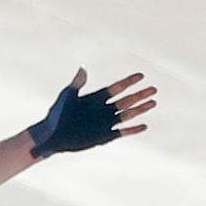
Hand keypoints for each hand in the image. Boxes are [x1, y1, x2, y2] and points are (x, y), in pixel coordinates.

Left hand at [27, 69, 154, 156]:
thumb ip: (76, 84)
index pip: (116, 88)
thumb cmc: (56, 115)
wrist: (52, 135)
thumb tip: (82, 69)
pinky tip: (145, 126)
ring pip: (127, 115)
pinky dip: (133, 130)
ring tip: (153, 102)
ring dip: (140, 109)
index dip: (129, 82)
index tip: (141, 76)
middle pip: (126, 100)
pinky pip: (122, 132)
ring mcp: (104, 123)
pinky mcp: (104, 136)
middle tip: (154, 89)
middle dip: (140, 95)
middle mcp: (103, 110)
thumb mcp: (66, 97)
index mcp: (96, 98)